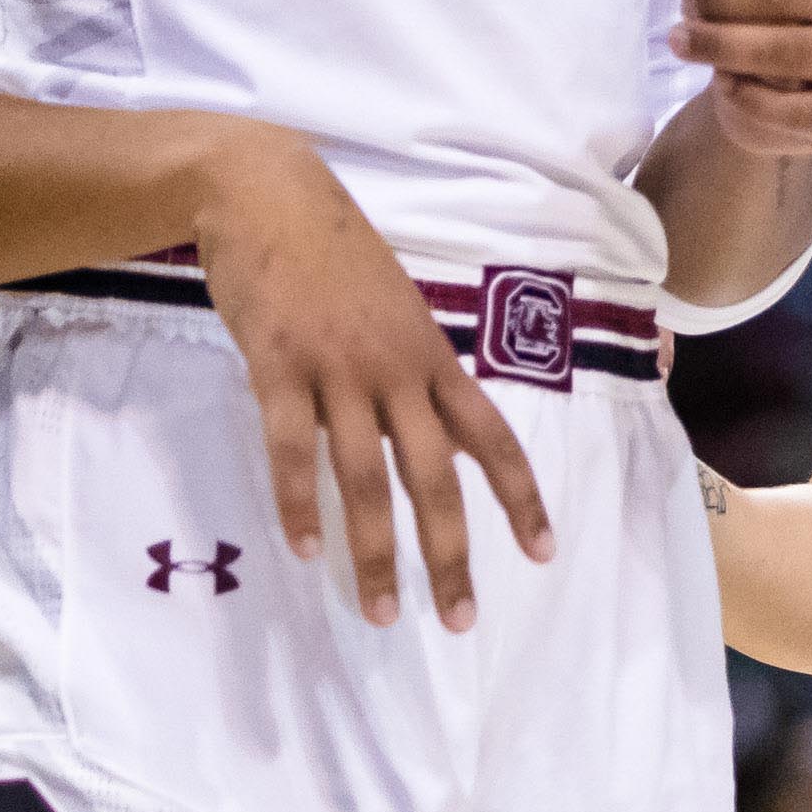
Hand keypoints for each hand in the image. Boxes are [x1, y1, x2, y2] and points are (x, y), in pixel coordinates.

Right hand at [193, 130, 553, 630]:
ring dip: (374, 552)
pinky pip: (292, 450)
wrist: (268, 192)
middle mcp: (397, 369)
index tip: (542, 552)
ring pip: (364, 478)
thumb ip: (416, 373)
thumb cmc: (334, 254)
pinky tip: (305, 551)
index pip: (492, 436)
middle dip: (450, 553)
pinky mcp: (278, 367)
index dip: (520, 496)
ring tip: (379, 613)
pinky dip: (298, 505)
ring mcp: (337, 369)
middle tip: (459, 619)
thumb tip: (444, 433)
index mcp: (432, 356)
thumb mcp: (396, 310)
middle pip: (434, 475)